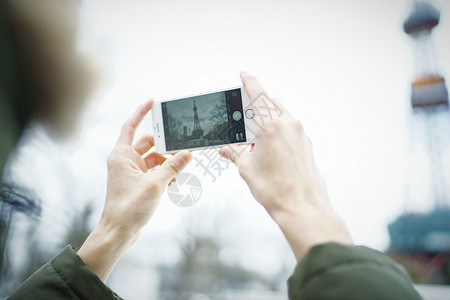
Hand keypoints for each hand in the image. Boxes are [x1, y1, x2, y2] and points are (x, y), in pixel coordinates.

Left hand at [78, 100, 191, 280]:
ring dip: (167, 163)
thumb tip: (188, 153)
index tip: (153, 101)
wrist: (118, 233)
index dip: (141, 112)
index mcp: (121, 155)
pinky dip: (165, 173)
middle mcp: (125, 161)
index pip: (131, 126)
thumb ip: (173, 167)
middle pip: (148, 144)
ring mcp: (131, 173)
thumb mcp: (155, 184)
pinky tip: (175, 181)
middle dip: (165, 146)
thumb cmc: (129, 208)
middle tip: (182, 146)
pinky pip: (154, 171)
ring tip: (182, 169)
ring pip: (153, 159)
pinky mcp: (137, 183)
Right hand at [220, 73, 351, 259]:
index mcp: (271, 125)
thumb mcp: (247, 168)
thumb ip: (234, 153)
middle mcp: (289, 125)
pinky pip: (290, 129)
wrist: (301, 207)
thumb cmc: (274, 189)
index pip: (258, 95)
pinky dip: (278, 130)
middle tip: (242, 116)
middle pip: (270, 103)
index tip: (243, 74)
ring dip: (267, 118)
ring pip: (282, 115)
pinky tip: (268, 147)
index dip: (249, 82)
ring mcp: (301, 134)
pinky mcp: (307, 145)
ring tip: (253, 136)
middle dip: (256, 105)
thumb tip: (224, 148)